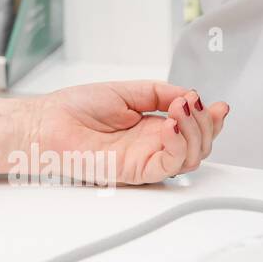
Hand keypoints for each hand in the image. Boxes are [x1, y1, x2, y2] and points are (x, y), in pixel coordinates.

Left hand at [0, 82, 228, 184]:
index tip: (217, 105)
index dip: (210, 120)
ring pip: (189, 158)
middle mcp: (151, 145)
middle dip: (206, 125)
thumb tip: (189, 95)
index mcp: (151, 127)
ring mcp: (144, 159)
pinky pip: (166, 165)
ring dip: (194, 132)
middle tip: (194, 104)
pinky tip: (170, 125)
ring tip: (180, 110)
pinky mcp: (133, 170)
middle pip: (198, 146)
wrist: (45, 122)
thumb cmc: (74, 108)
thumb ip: (159, 93)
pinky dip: (176, 145)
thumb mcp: (126, 91)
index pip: (192, 129)